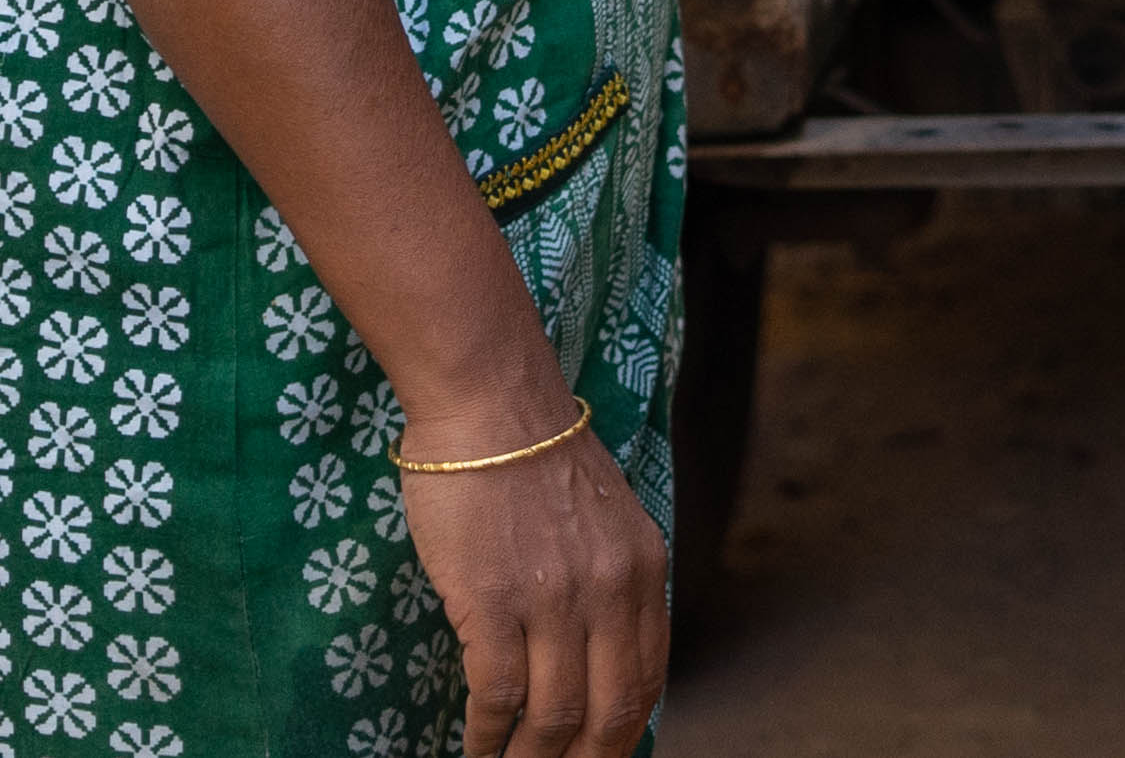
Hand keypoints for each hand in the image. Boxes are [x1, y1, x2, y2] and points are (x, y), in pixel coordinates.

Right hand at [396, 405, 664, 756]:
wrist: (488, 401)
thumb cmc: (535, 457)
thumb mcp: (607, 519)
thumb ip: (614, 584)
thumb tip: (602, 660)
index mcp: (645, 570)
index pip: (648, 681)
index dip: (623, 738)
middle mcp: (611, 590)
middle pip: (608, 713)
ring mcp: (554, 598)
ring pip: (552, 717)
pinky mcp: (494, 599)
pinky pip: (498, 694)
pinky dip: (486, 735)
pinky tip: (476, 747)